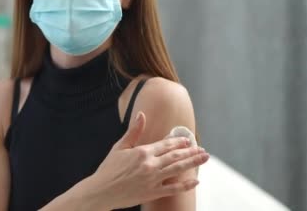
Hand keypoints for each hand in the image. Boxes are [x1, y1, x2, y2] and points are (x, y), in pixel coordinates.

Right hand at [90, 112, 208, 208]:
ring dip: (193, 163)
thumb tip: (141, 114)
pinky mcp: (153, 193)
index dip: (179, 141)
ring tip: (204, 158)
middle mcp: (150, 164)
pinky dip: (186, 185)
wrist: (101, 191)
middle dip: (191, 151)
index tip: (188, 140)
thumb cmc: (109, 169)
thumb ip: (134, 131)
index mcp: (142, 152)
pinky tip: (195, 181)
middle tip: (202, 149)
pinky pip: (174, 189)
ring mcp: (153, 179)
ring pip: (178, 170)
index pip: (166, 144)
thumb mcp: (120, 147)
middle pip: (176, 156)